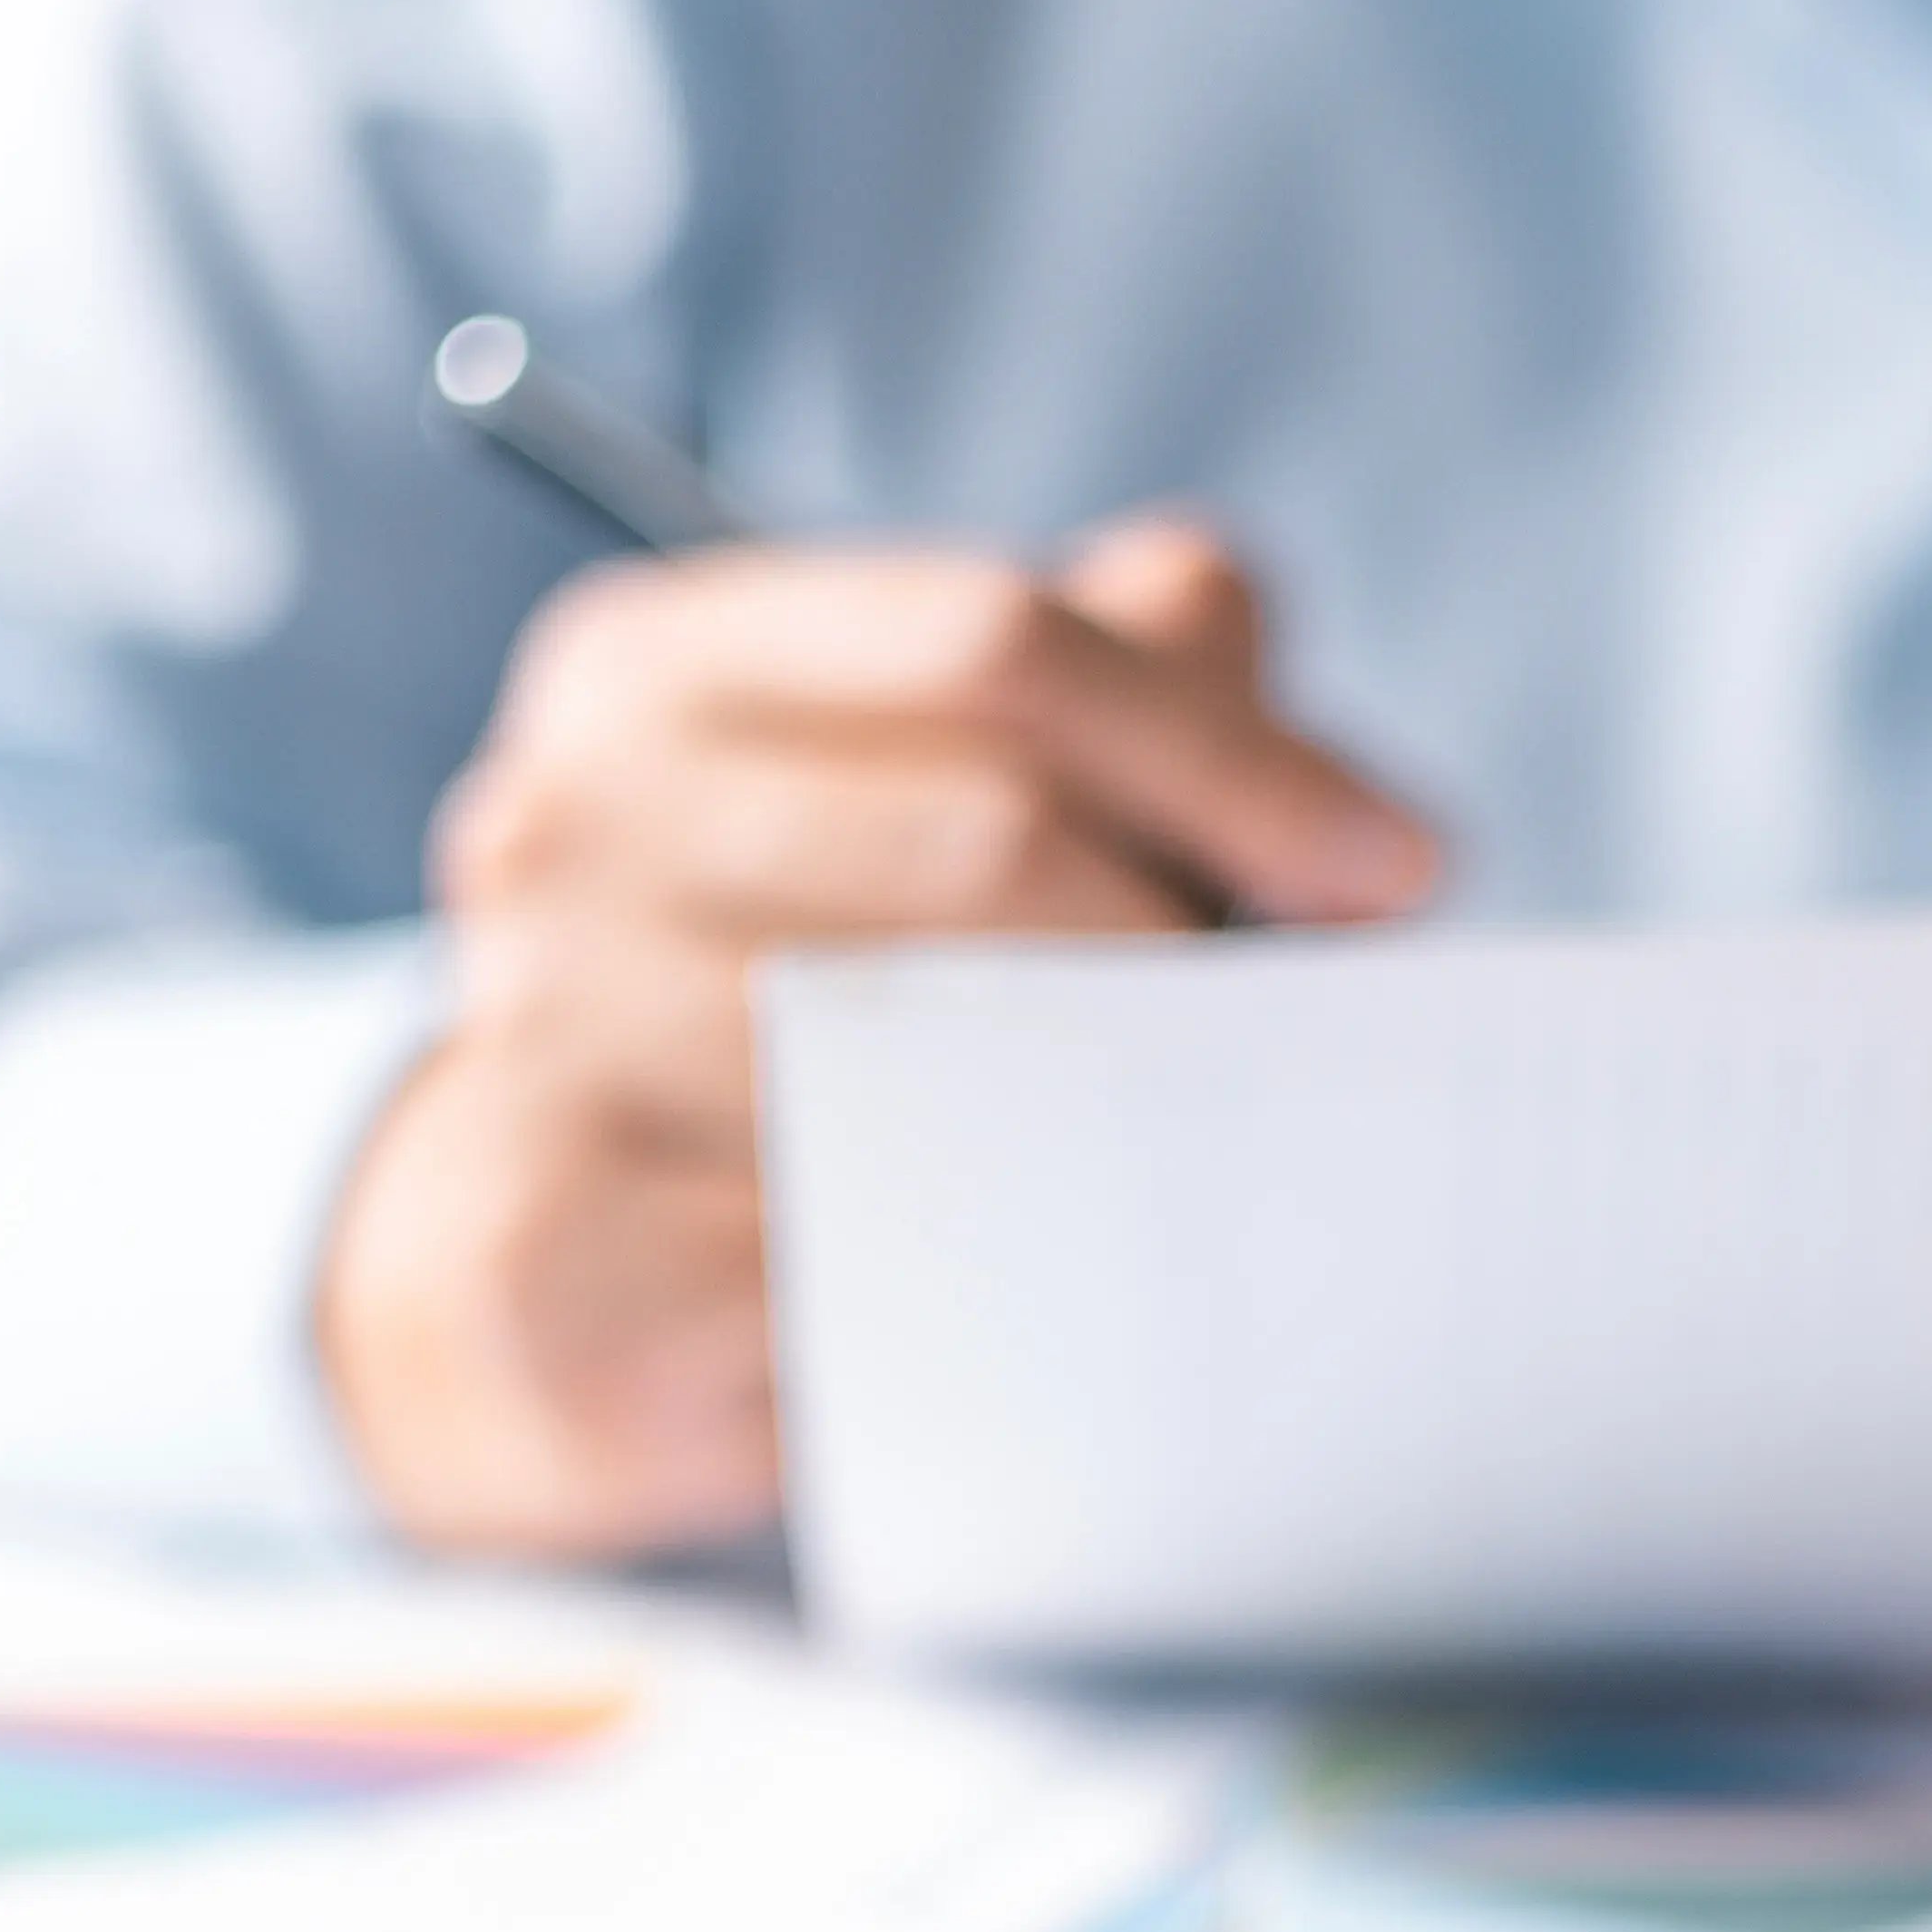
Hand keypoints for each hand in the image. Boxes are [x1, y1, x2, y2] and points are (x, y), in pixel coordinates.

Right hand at [317, 518, 1440, 1557]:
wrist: (544, 1266)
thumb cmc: (811, 987)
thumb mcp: (936, 787)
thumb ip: (1126, 685)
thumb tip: (1320, 759)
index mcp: (653, 666)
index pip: (994, 643)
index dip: (1228, 751)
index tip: (1395, 867)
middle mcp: (559, 827)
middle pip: (992, 846)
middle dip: (1190, 948)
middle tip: (1284, 1048)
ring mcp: (537, 1041)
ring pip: (947, 1067)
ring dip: (1117, 1124)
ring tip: (1172, 1164)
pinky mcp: (561, 1263)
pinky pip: (874, 1258)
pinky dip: (1002, 1277)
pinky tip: (1043, 1289)